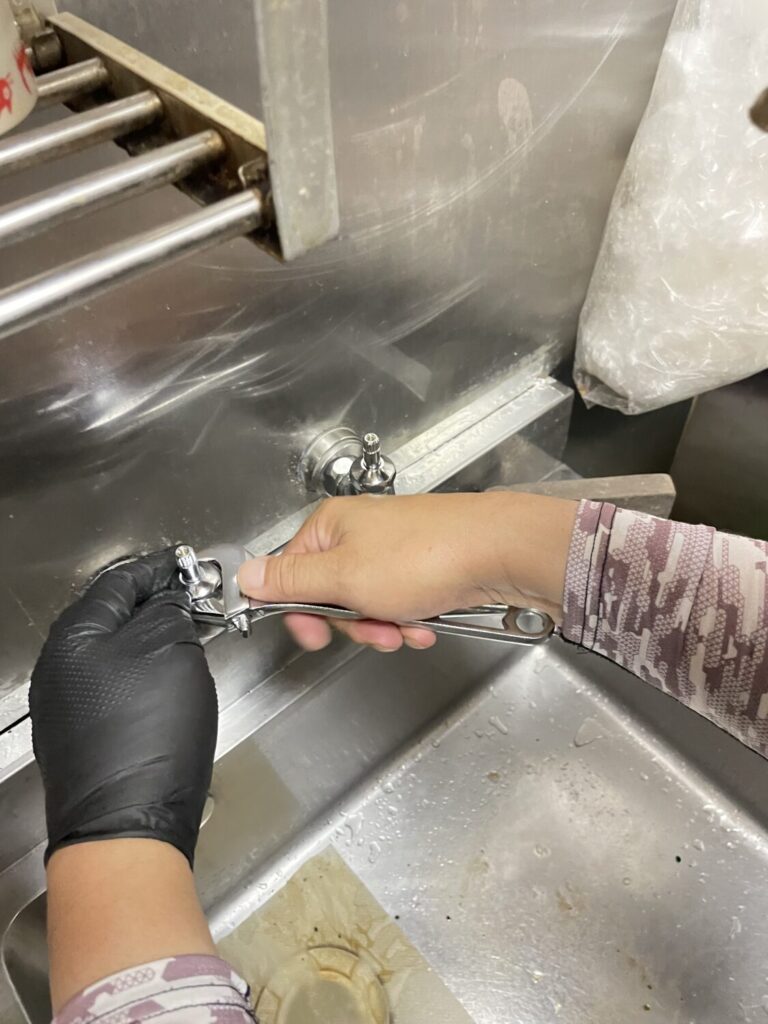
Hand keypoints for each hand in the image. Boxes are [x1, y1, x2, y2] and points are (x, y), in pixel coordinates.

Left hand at [30, 549, 216, 866]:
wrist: (126, 821)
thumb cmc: (149, 733)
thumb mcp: (172, 649)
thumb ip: (169, 610)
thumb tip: (168, 600)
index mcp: (74, 635)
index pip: (121, 581)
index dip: (160, 568)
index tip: (186, 564)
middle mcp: (59, 666)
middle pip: (111, 616)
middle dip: (153, 604)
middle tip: (193, 598)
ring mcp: (65, 703)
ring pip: (111, 651)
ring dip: (147, 639)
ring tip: (187, 638)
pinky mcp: (79, 735)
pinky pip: (112, 684)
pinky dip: (140, 672)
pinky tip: (166, 681)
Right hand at [238, 492, 576, 652]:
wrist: (498, 551)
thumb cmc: (424, 557)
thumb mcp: (344, 577)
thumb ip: (291, 581)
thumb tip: (245, 575)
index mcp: (331, 527)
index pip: (291, 575)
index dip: (301, 612)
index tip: (316, 636)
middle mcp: (359, 532)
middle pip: (331, 593)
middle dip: (353, 622)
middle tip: (376, 630)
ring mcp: (393, 548)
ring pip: (367, 602)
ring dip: (384, 625)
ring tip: (408, 629)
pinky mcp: (422, 564)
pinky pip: (400, 601)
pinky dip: (410, 618)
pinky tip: (428, 624)